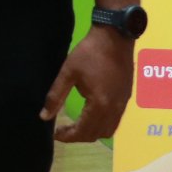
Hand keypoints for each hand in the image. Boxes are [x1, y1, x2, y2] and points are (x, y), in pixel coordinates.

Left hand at [41, 27, 134, 143]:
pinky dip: (103, 125)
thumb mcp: (68, 72)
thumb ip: (55, 96)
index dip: (67, 136)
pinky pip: (116, 120)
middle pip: (96, 135)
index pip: (82, 131)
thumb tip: (44, 116)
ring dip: (92, 133)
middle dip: (78, 136)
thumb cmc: (90, 52)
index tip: (55, 134)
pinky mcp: (126, 97)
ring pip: (108, 130)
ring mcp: (123, 104)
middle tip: (63, 130)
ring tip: (77, 125)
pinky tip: (92, 115)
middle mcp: (114, 109)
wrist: (115, 35)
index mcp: (99, 104)